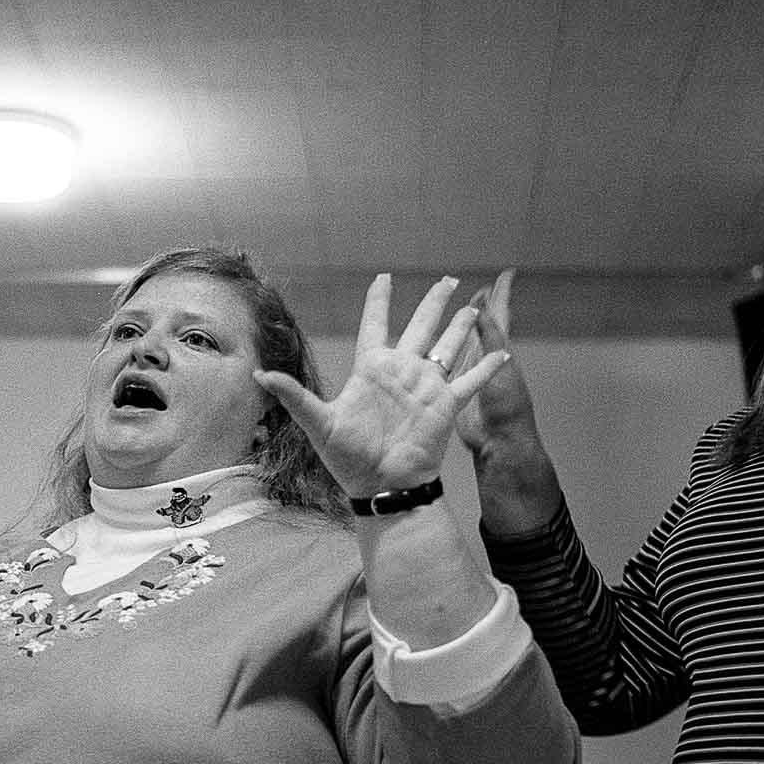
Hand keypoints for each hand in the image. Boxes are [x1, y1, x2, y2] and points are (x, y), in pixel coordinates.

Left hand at [256, 274, 507, 496]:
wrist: (382, 486)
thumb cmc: (347, 459)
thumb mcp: (317, 424)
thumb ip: (294, 396)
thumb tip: (261, 376)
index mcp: (371, 370)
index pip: (375, 325)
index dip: (379, 301)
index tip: (383, 277)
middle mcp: (401, 372)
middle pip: (420, 326)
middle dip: (434, 302)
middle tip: (448, 280)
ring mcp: (425, 387)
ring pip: (447, 346)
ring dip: (461, 326)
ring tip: (474, 305)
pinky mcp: (445, 406)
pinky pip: (470, 381)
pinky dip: (486, 367)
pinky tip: (502, 352)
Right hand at [452, 269, 542, 459]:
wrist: (498, 442)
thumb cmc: (506, 407)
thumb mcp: (500, 365)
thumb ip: (489, 336)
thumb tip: (478, 305)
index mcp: (498, 349)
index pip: (500, 314)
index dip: (502, 294)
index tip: (507, 273)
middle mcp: (485, 358)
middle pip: (482, 324)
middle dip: (480, 305)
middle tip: (477, 287)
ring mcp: (471, 374)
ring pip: (463, 344)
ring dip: (458, 327)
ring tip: (450, 312)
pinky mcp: (456, 390)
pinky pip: (445, 366)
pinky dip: (438, 355)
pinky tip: (428, 349)